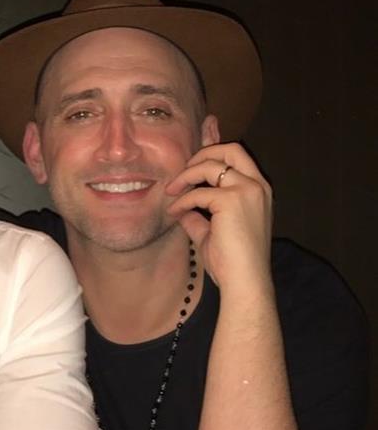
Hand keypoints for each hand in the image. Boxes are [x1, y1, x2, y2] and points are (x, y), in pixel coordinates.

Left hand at [165, 142, 272, 293]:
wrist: (245, 281)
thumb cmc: (232, 262)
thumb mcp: (214, 233)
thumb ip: (199, 218)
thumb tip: (181, 210)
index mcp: (259, 190)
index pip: (238, 158)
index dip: (212, 156)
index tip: (190, 169)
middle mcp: (257, 185)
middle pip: (230, 149)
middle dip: (202, 153)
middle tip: (182, 170)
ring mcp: (247, 190)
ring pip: (211, 165)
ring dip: (186, 175)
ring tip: (170, 190)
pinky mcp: (231, 201)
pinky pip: (198, 193)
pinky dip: (182, 201)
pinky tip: (174, 212)